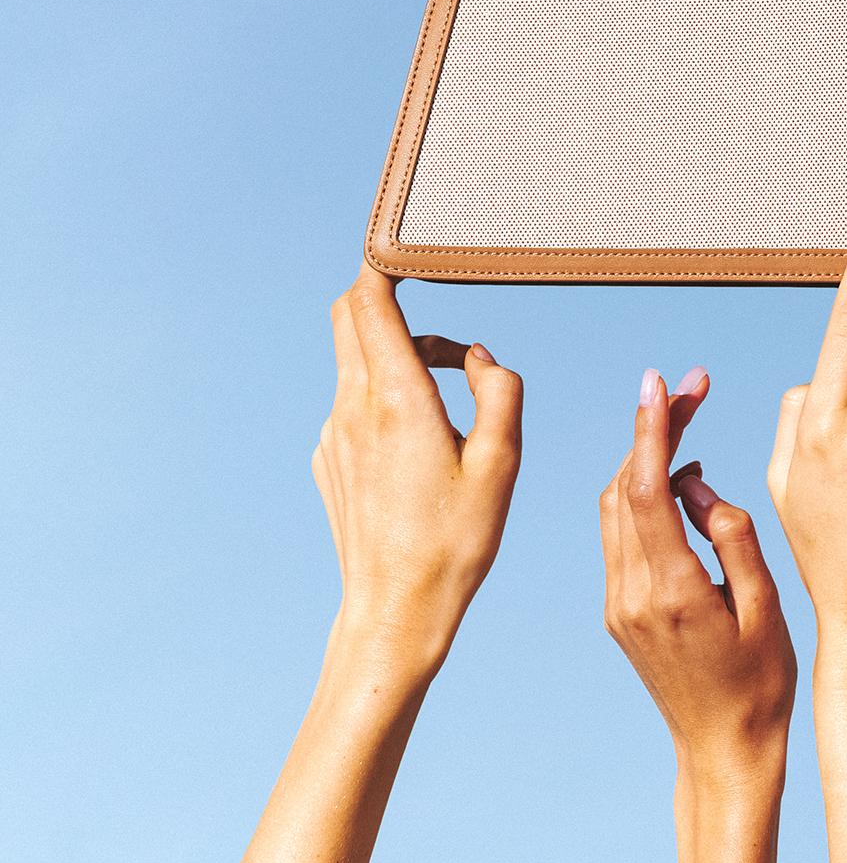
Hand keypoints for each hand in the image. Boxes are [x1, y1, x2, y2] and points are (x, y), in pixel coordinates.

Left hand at [314, 267, 522, 679]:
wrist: (395, 610)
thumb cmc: (456, 540)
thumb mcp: (503, 461)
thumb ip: (498, 389)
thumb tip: (476, 356)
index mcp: (397, 399)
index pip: (368, 301)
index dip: (385, 264)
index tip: (412, 252)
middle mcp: (354, 406)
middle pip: (347, 317)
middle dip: (385, 298)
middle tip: (432, 309)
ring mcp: (334, 433)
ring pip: (355, 361)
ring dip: (398, 354)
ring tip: (451, 397)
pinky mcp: (329, 459)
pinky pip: (353, 403)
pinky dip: (385, 396)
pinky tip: (422, 444)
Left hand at [601, 367, 795, 788]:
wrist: (723, 754)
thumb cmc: (762, 684)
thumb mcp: (767, 608)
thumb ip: (732, 536)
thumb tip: (696, 482)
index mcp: (672, 593)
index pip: (644, 492)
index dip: (649, 430)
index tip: (660, 383)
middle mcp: (632, 596)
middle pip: (624, 487)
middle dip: (653, 430)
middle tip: (693, 388)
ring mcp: (618, 606)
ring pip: (614, 507)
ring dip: (644, 460)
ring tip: (690, 425)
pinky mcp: (618, 612)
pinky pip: (621, 536)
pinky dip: (642, 497)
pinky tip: (681, 484)